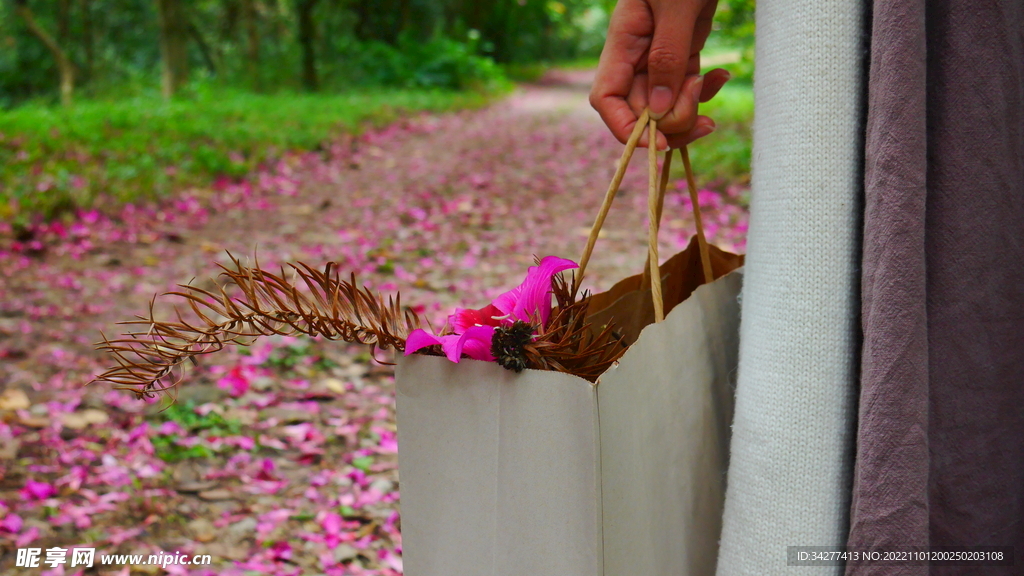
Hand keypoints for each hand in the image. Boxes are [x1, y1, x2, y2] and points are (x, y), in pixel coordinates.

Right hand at [590, 0, 729, 149]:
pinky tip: (723, 75)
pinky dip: (705, 91)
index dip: (625, 129)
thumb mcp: (677, 8)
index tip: (658, 141)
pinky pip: (686, 87)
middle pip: (640, 110)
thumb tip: (657, 111)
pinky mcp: (682, 51)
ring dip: (690, 111)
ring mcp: (659, 56)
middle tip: (704, 115)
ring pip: (664, 104)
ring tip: (713, 86)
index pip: (606, 100)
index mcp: (622, 43)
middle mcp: (635, 55)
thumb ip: (666, 57)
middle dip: (670, 122)